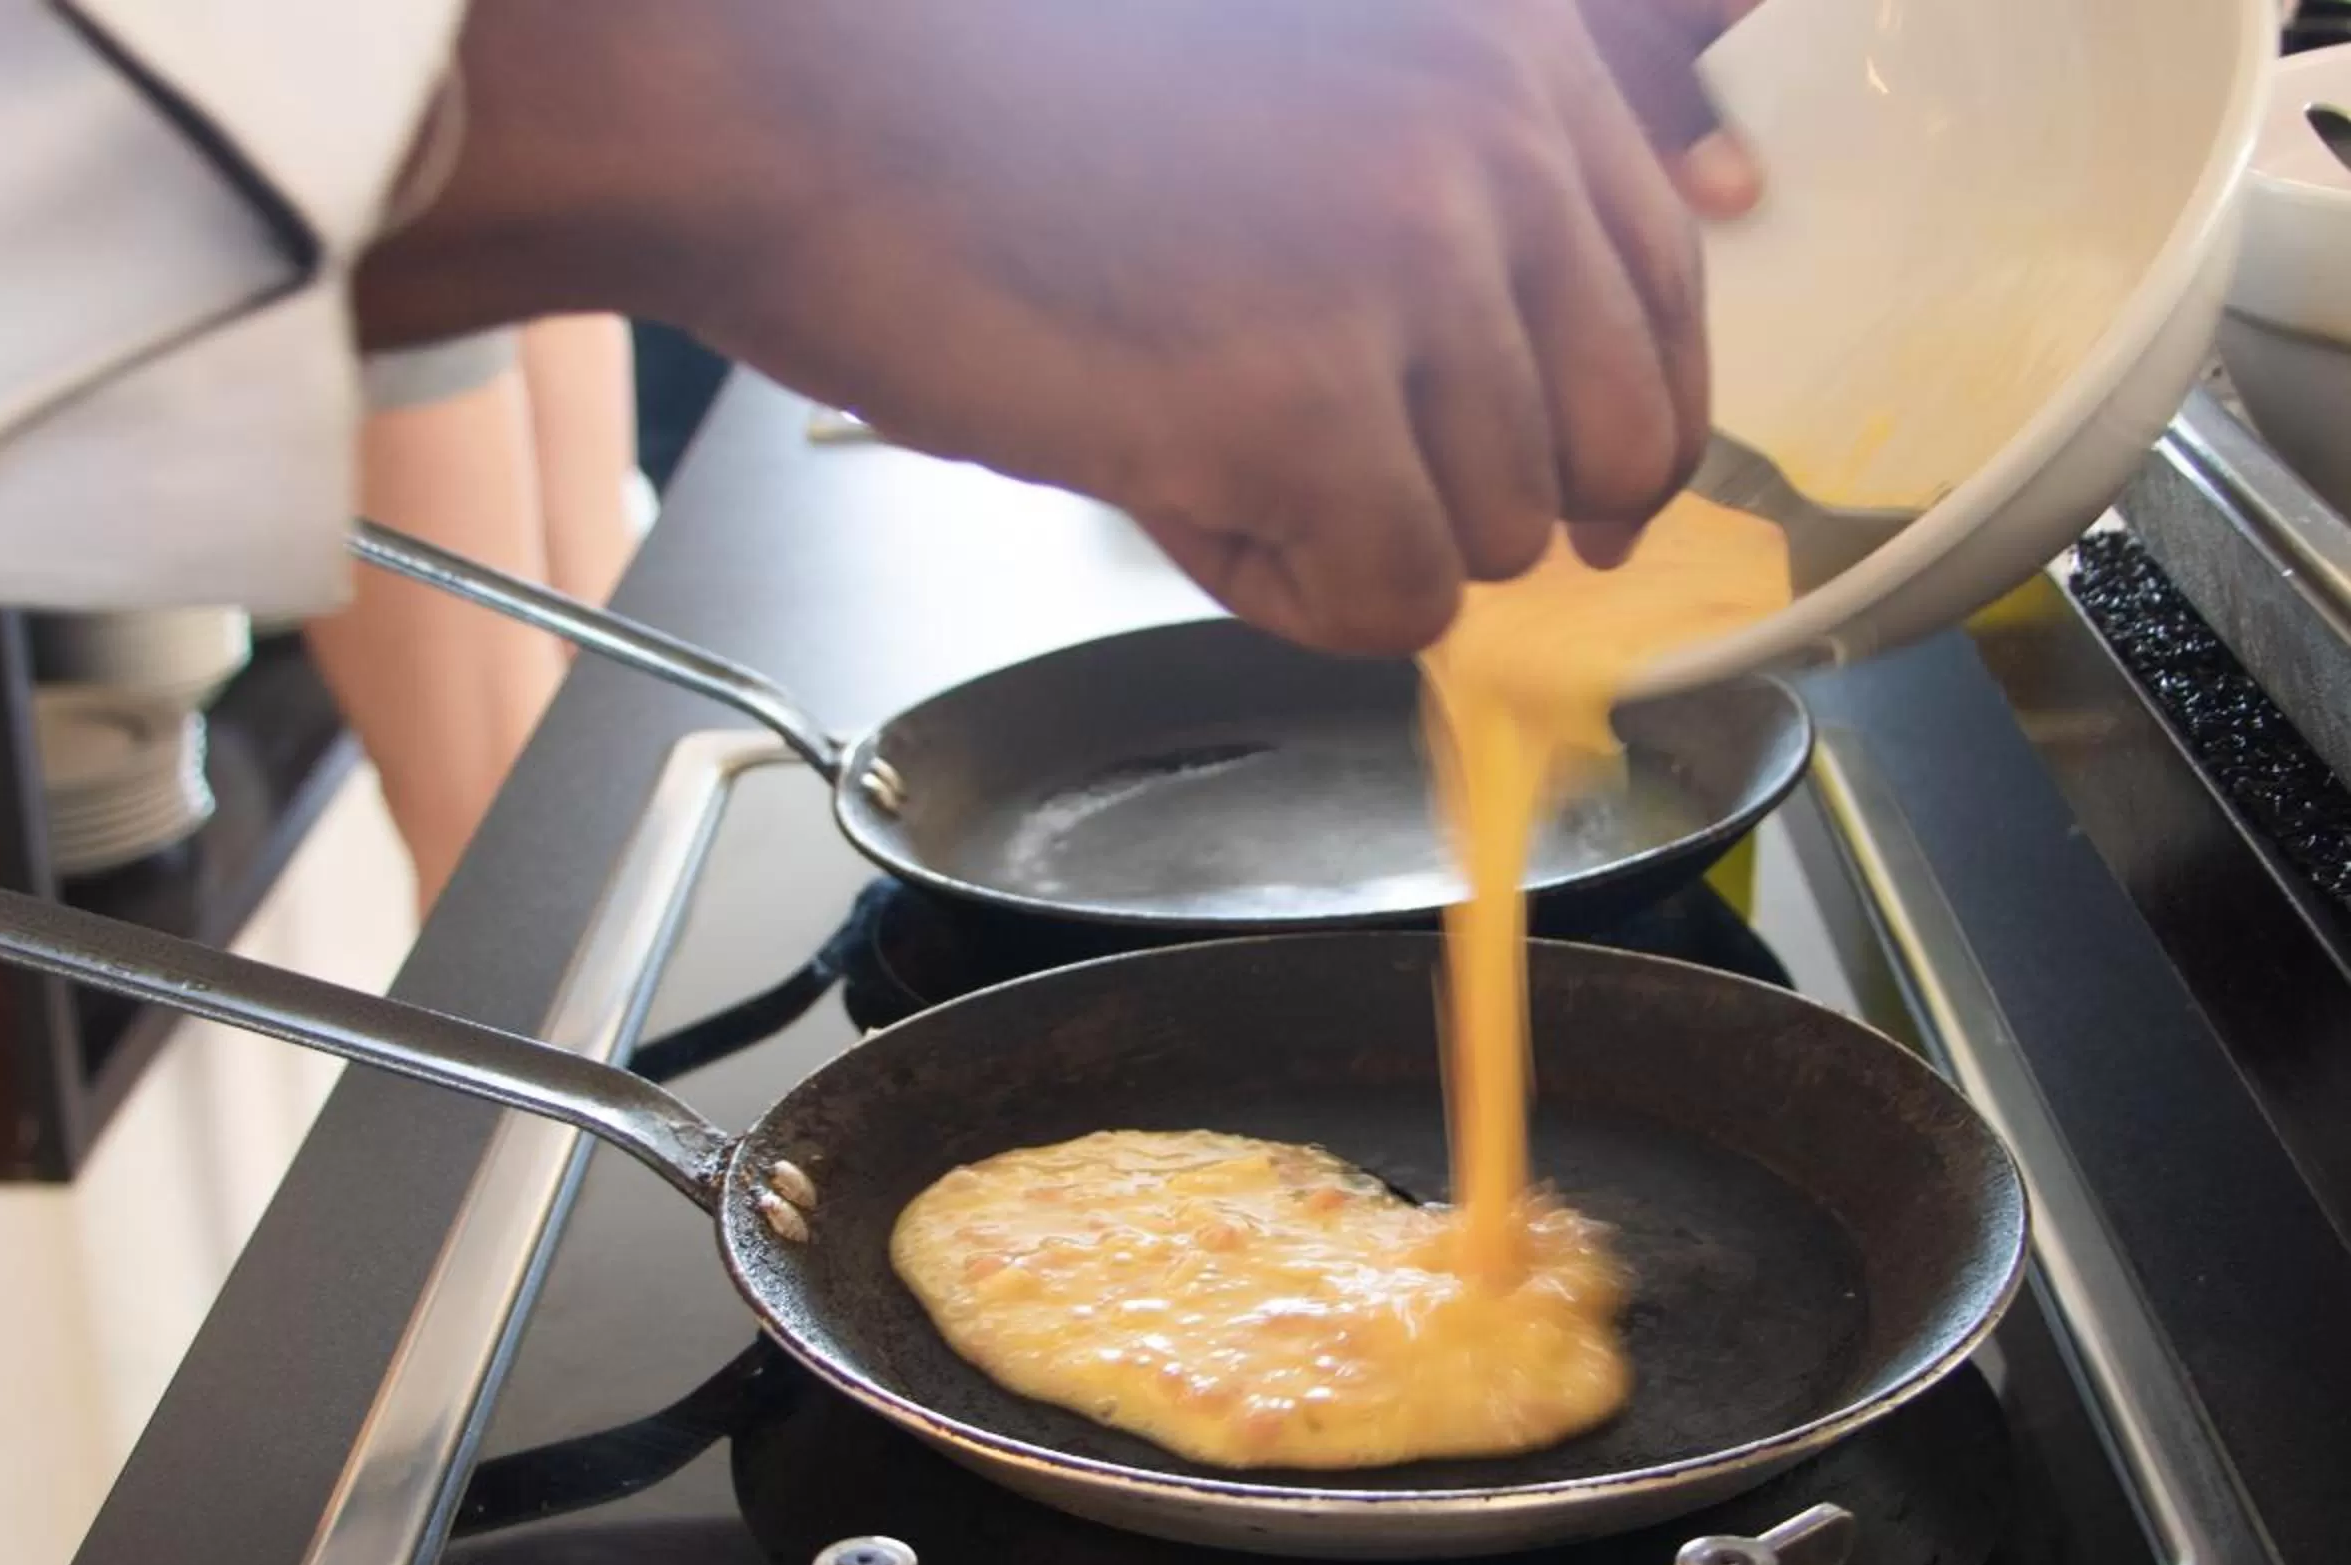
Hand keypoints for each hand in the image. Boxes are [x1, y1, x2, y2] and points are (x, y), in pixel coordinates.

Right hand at [363, 0, 1739, 654]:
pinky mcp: (1305, 406)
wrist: (806, 120)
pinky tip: (1181, 493)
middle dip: (1492, 508)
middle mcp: (1487, 138)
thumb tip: (1555, 419)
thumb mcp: (1294, 98)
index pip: (1665, 282)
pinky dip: (1291, 596)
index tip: (1591, 499)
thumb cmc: (1000, 114)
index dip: (1624, 426)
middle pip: (1609, 441)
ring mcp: (1406, 268)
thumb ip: (1448, 206)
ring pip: (1492, 537)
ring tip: (1198, 439)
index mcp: (1499, 44)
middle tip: (1367, 515)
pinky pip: (1391, 603)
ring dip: (1353, 536)